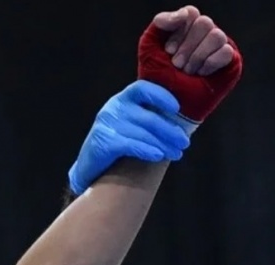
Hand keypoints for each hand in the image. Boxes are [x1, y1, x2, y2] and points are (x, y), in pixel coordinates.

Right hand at [68, 81, 189, 194]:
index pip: (142, 89)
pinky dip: (147, 150)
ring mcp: (106, 125)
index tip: (177, 108)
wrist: (89, 165)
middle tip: (184, 143)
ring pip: (143, 133)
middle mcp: (113, 108)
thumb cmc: (116, 144)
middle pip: (149, 117)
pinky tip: (158, 156)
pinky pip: (131, 145)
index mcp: (122, 99)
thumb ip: (149, 117)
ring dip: (163, 144)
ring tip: (176, 153)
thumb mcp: (131, 124)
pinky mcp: (103, 142)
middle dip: (170, 131)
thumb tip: (181, 122)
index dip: (161, 96)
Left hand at [154, 6, 233, 75]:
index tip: (168, 51)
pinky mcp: (231, 62)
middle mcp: (204, 34)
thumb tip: (185, 14)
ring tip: (188, 71)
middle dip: (187, 47)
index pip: (191, 13)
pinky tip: (201, 74)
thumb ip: (161, 22)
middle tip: (177, 65)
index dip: (179, 32)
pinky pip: (226, 51)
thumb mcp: (149, 46)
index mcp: (187, 27)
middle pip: (204, 22)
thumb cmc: (157, 76)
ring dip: (197, 57)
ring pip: (216, 36)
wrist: (165, 103)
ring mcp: (219, 47)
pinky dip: (209, 64)